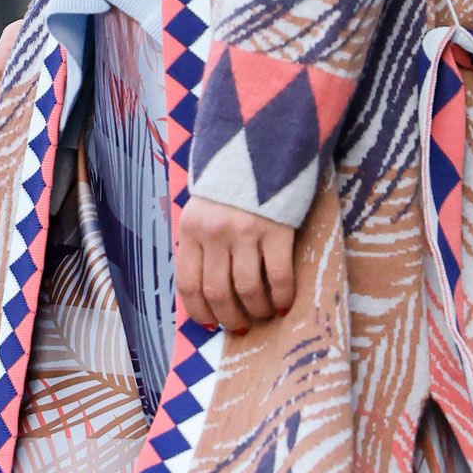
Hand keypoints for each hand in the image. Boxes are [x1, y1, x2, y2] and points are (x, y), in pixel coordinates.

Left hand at [176, 195, 296, 334]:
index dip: (199, 312)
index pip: (188, 284)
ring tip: (263, 314)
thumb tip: (205, 293)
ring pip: (246, 288)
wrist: (261, 146)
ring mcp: (245, 232)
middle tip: (240, 327)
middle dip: (229, 317)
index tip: (210, 325)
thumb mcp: (202, 210)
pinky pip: (278, 275)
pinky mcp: (276, 229)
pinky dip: (281, 295)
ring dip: (256, 310)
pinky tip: (283, 303)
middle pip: (217, 291)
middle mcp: (214, 233)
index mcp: (191, 230)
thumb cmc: (230, 186)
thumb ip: (200, 244)